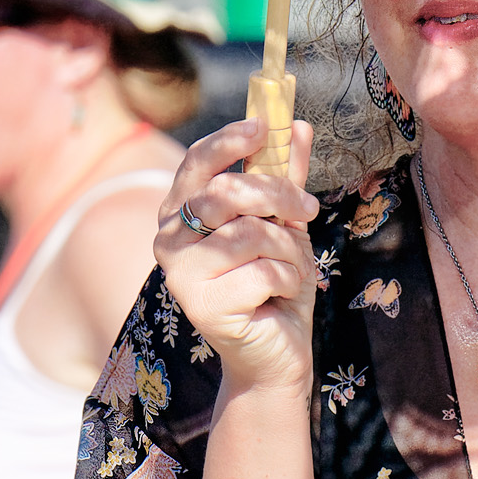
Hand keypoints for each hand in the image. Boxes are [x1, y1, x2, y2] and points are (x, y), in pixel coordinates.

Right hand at [154, 117, 319, 395]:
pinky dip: (288, 280)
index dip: (228, 141)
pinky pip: (263, 271)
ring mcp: (181, 275)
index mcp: (181, 214)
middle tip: (308, 210)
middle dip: (280, 196)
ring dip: (289, 249)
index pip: (196, 163)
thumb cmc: (275, 283)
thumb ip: (285, 177)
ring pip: (252, 232)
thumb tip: (297, 125)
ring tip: (292, 267)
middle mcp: (169, 241)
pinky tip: (280, 296)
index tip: (262, 128)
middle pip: (228, 192)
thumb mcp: (285, 223)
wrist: (276, 352)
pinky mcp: (202, 306)